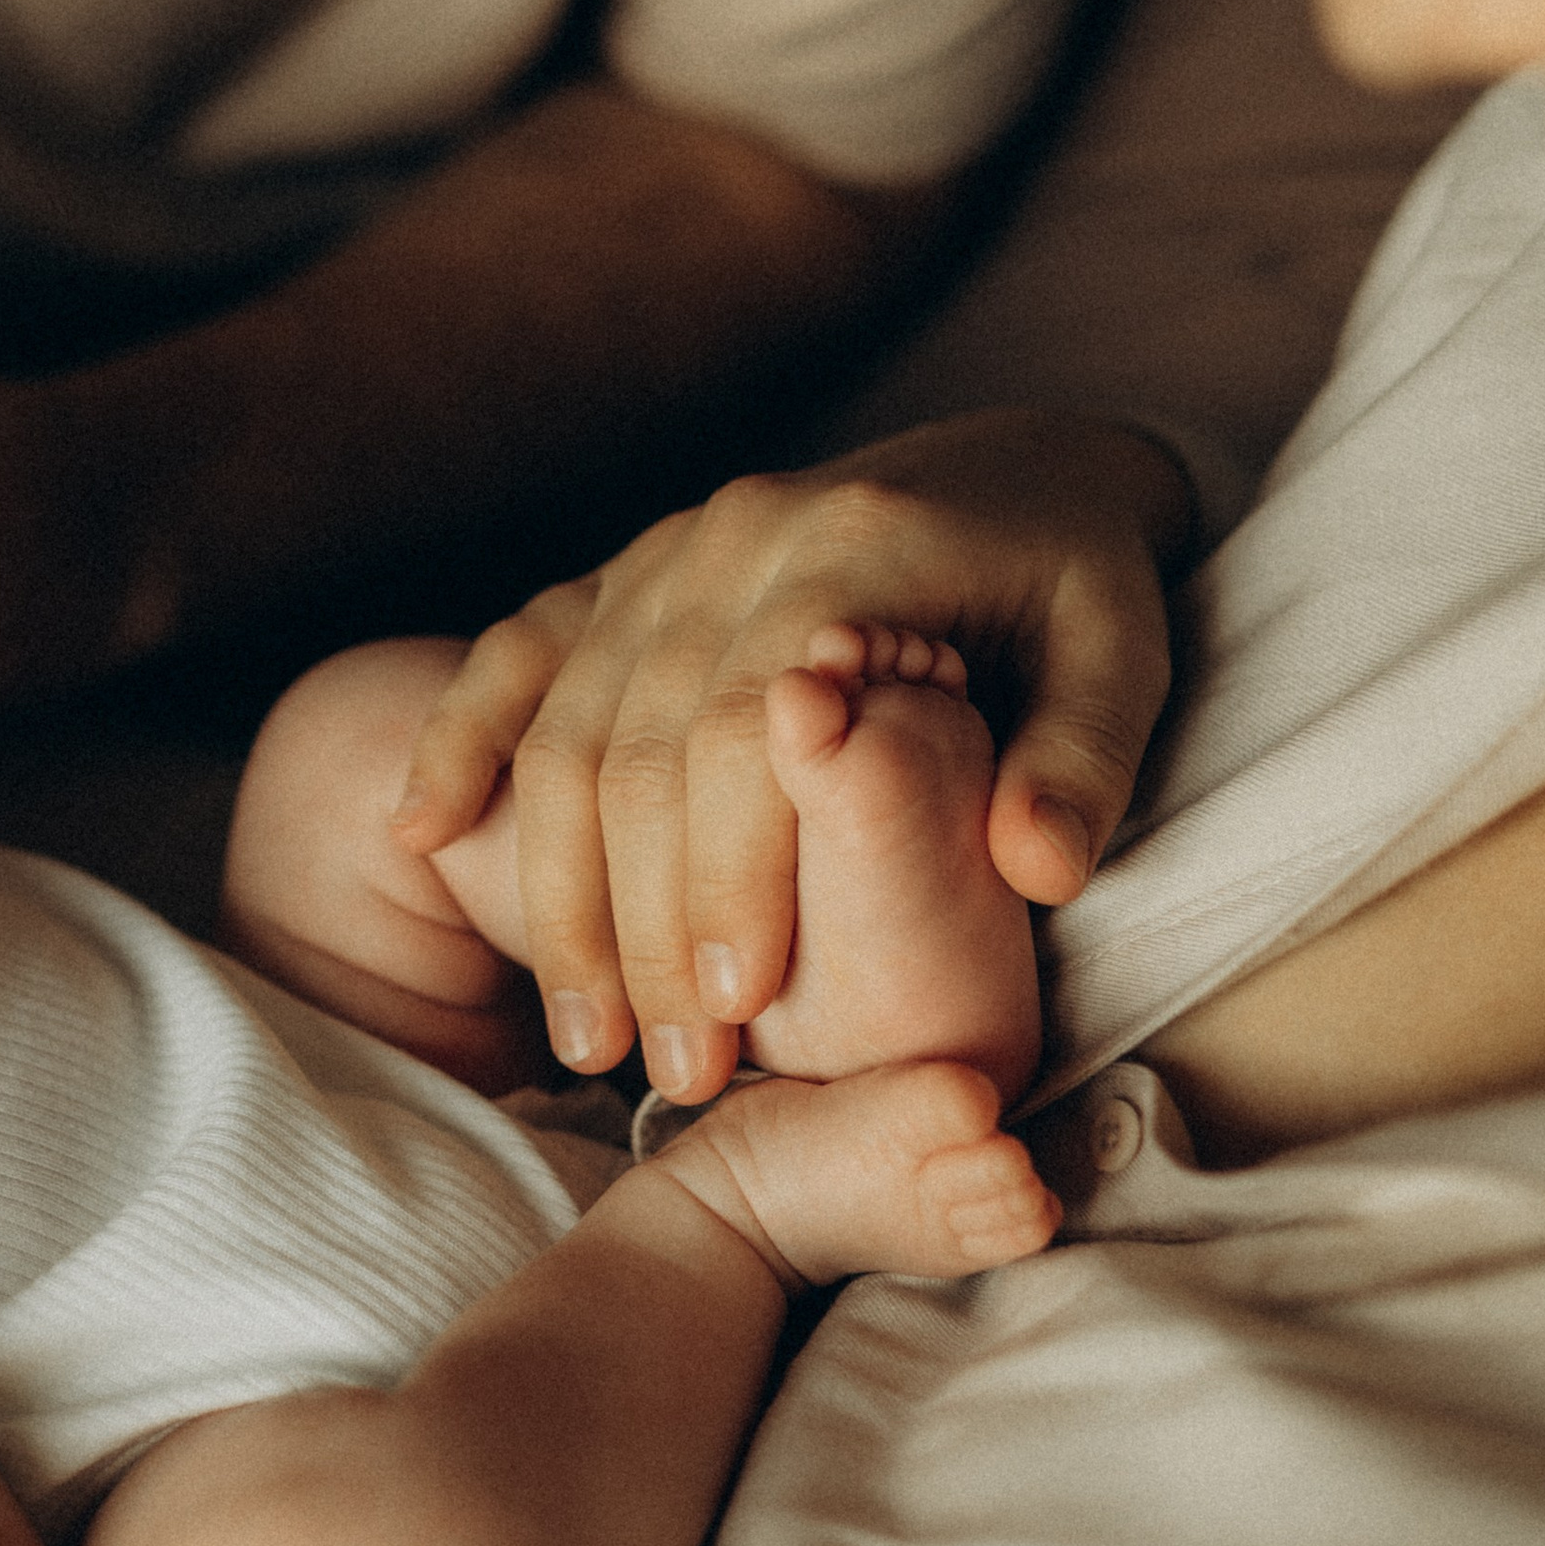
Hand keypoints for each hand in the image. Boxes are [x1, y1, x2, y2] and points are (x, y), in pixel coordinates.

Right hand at [392, 409, 1189, 1101]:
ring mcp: (667, 552)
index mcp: (853, 549)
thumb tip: (1034, 865)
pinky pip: (519, 651)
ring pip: (569, 723)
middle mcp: (737, 539)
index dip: (732, 868)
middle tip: (673, 1073)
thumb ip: (1083, 758)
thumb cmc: (1076, 587)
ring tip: (587, 1032)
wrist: (1018, 472)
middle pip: (643, 744)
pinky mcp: (625, 572)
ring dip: (561, 889)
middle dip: (645, 923)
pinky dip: (461, 737)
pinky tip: (419, 831)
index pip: (750, 724)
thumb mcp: (1125, 653)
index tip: (738, 1004)